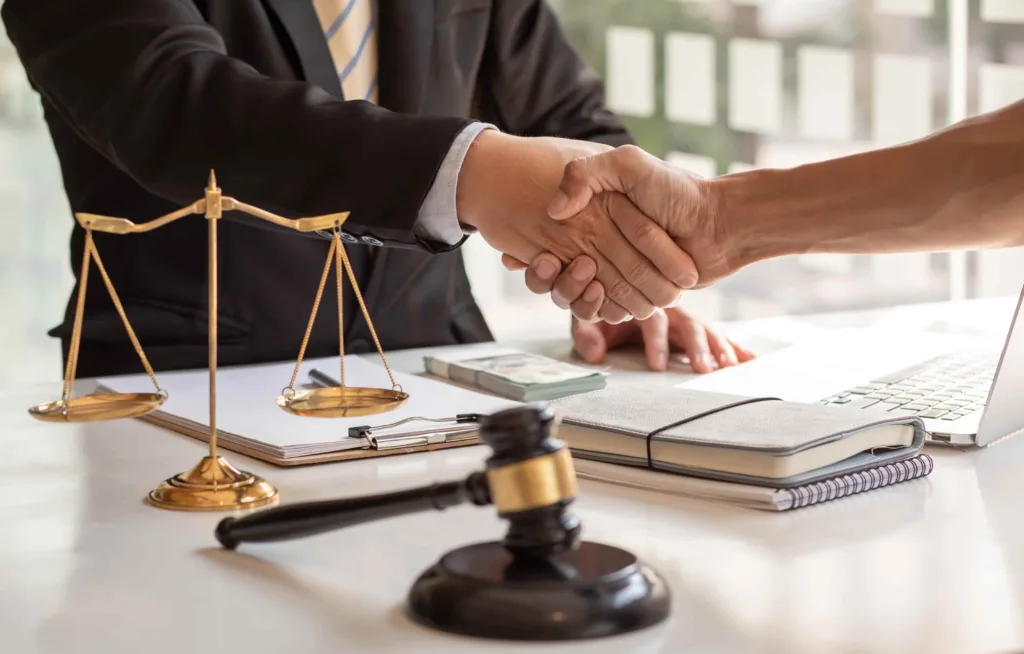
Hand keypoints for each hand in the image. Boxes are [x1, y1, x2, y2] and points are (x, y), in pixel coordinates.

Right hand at [457, 133, 697, 320]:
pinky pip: (602, 312)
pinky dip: (599, 309)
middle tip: (552, 266)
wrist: (718, 224)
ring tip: (588, 283)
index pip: (542, 243)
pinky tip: (602, 298)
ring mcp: (613, 274)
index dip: (528, 254)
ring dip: (573, 295)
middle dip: (549, 278)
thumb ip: (587, 174)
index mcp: (589, 219)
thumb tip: (555, 209)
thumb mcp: (630, 164)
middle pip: (553, 276)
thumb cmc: (675, 190)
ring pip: (574, 298)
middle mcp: (596, 248)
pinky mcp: (631, 296)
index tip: (522, 256)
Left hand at [571, 307, 755, 372]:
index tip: (657, 366)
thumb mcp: (588, 318)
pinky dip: (735, 346)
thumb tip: (595, 354)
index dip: (655, 342)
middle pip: (687, 323)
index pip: (652, 320)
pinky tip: (750, 359)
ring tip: (729, 367)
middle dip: (696, 347)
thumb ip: (586, 334)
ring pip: (706, 329)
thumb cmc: (599, 305)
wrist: (608, 287)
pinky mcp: (696, 327)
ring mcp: (685, 315)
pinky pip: (719, 335)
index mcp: (642, 299)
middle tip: (702, 369)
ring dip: (719, 348)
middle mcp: (668, 305)